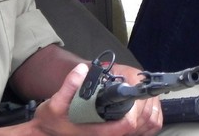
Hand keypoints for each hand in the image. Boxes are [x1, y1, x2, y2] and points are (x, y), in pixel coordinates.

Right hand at [31, 63, 161, 135]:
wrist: (48, 131)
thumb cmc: (53, 120)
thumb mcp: (55, 104)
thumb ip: (69, 87)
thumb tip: (81, 70)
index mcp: (100, 132)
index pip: (129, 123)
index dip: (136, 106)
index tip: (135, 90)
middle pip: (142, 124)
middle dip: (145, 103)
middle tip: (141, 86)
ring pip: (147, 128)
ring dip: (149, 109)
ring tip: (144, 94)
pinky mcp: (116, 134)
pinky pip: (143, 131)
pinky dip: (149, 117)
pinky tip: (143, 105)